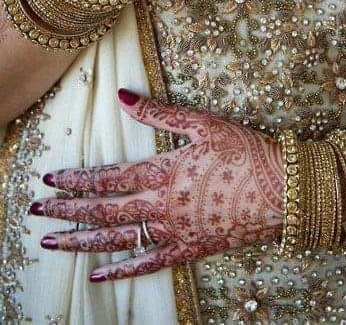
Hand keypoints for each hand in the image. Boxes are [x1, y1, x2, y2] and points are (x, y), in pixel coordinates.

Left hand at [30, 89, 284, 282]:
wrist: (283, 192)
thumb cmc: (246, 153)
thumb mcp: (204, 124)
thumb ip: (159, 113)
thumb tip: (122, 97)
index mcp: (164, 173)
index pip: (109, 177)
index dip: (77, 178)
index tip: (50, 178)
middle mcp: (162, 207)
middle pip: (105, 211)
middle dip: (66, 212)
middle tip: (36, 212)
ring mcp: (175, 232)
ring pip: (119, 240)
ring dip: (82, 242)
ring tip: (52, 243)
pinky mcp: (190, 250)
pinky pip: (150, 264)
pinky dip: (122, 271)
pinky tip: (99, 276)